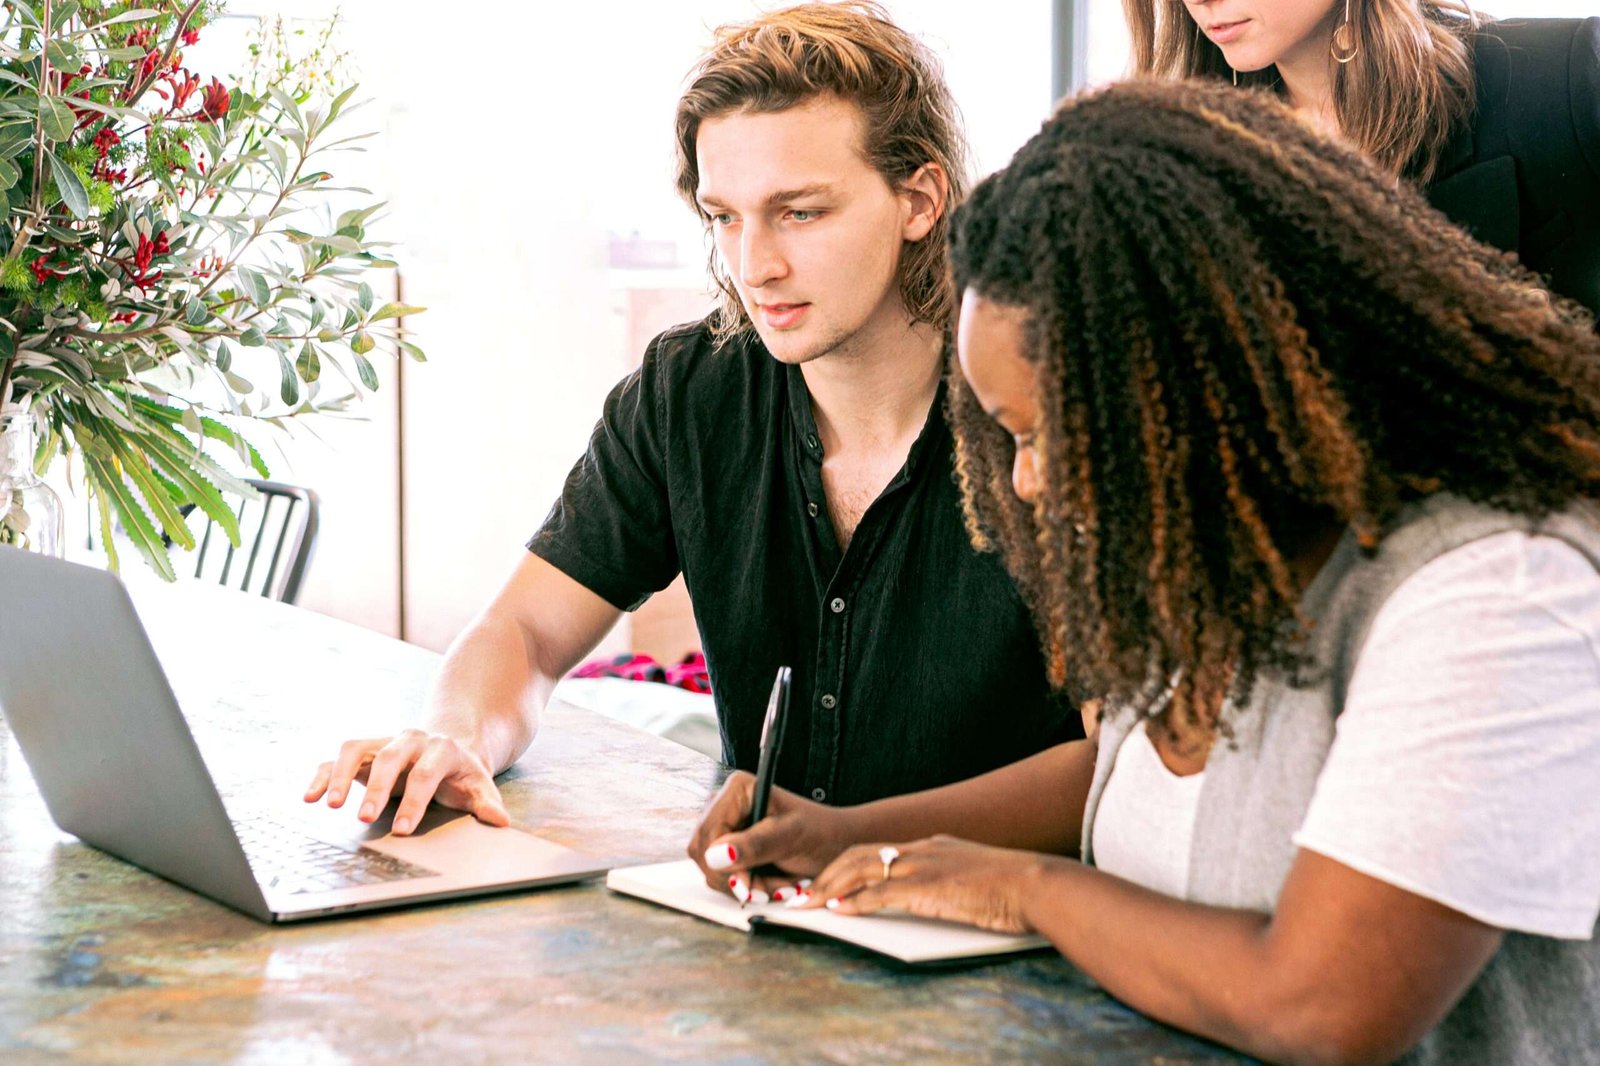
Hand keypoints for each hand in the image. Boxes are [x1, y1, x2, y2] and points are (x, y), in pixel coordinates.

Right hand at [303, 729, 510, 835]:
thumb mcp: (479, 786)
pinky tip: (310, 796)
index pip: (425, 774)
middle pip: (390, 759)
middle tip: (364, 818)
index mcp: (441, 749)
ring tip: (329, 806)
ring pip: (357, 750)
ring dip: (342, 776)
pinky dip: (323, 775)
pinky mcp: (365, 751)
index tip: (402, 830)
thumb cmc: (462, 774)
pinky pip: (338, 758)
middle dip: (376, 789)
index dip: (414, 801)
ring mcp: (384, 742)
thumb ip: (487, 804)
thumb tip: (501, 822)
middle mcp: (410, 740)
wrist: (449, 747)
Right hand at [687, 770, 855, 902]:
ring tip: (781, 886)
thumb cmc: (820, 833)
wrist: (837, 845)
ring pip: (713, 870)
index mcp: (737, 790)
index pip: (707, 833)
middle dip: (737, 878)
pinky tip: (773, 885)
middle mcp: (725, 805)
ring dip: (747, 886)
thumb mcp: (791, 837)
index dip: (721, 863)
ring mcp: (726, 828)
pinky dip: (749, 888)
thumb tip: (716, 855)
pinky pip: (724, 877)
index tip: (746, 885)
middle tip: (770, 890)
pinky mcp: (730, 849)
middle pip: (704, 854)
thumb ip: (755, 845)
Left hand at [801, 835, 1044, 934]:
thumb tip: (936, 897)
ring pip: (862, 869)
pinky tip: (838, 911)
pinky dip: (855, 902)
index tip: (829, 881)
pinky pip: (881, 893)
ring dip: (830, 887)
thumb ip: (950, 882)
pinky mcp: (928, 888)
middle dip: (828, 874)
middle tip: (804, 893)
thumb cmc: (1016, 888)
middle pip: (860, 854)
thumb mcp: (975, 878)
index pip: (878, 850)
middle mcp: (923, 850)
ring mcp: (924, 866)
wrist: (1037, 884)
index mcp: (934, 846)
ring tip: (808, 904)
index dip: (848, 865)